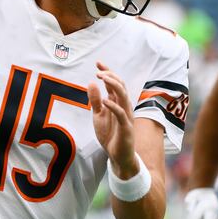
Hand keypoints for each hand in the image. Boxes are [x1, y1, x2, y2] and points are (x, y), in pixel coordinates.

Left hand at [87, 62, 137, 177]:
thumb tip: (91, 83)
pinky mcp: (126, 127)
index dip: (108, 72)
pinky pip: (121, 114)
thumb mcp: (98, 116)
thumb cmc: (110, 135)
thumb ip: (95, 101)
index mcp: (117, 103)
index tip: (98, 62)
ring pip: (123, 96)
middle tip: (98, 71)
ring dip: (113, 85)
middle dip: (110, 76)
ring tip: (102, 78)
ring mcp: (126, 116)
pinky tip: (105, 100)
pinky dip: (113, 106)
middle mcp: (124, 106)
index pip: (115, 83)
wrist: (118, 156)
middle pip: (120, 86)